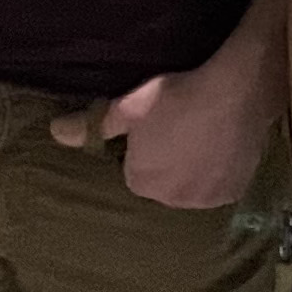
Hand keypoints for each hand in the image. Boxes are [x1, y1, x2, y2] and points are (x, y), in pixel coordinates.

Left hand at [50, 35, 277, 208]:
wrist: (235, 91)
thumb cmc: (175, 95)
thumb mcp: (128, 106)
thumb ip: (92, 125)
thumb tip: (56, 133)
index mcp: (142, 183)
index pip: (133, 172)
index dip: (142, 148)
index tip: (154, 126)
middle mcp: (173, 200)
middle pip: (163, 183)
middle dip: (167, 162)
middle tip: (178, 127)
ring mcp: (207, 199)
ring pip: (192, 186)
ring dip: (193, 170)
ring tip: (201, 135)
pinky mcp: (235, 192)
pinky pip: (219, 185)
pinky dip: (219, 171)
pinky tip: (221, 144)